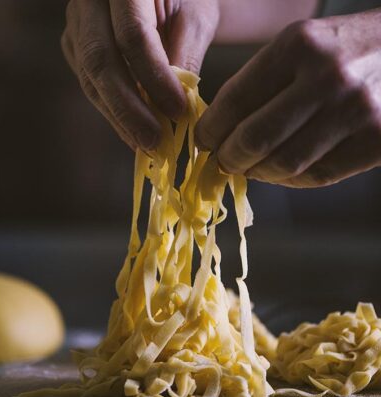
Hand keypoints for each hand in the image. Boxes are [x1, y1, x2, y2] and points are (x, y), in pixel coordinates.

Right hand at [62, 0, 218, 150]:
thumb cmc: (182, 0)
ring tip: (146, 146)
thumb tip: (175, 109)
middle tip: (154, 142)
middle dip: (129, 109)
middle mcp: (89, 1)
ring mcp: (76, 25)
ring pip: (91, 79)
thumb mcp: (194, 19)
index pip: (132, 35)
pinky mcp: (75, 47)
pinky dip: (114, 113)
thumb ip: (185, 57)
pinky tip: (133, 132)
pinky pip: (91, 86)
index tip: (178, 112)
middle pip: (100, 60)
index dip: (155, 78)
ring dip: (120, 118)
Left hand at [196, 9, 380, 187]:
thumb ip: (261, 83)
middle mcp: (327, 78)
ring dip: (257, 173)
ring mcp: (355, 112)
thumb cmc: (347, 49)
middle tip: (222, 161)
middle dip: (228, 158)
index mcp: (298, 46)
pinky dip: (289, 180)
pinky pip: (316, 176)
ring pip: (283, 164)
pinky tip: (280, 172)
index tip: (202, 141)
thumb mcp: (302, 46)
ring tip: (249, 168)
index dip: (210, 129)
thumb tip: (221, 128)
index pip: (234, 100)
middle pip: (254, 139)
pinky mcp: (377, 141)